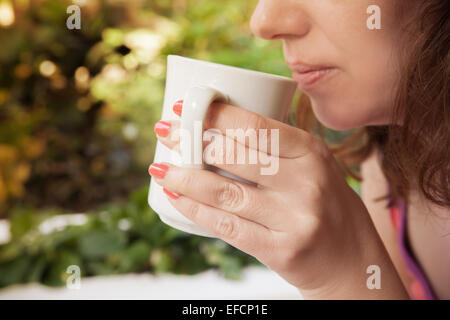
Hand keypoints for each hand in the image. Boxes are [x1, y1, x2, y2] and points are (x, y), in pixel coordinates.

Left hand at [149, 100, 407, 298]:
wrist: (350, 259)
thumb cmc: (323, 204)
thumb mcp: (312, 165)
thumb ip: (276, 147)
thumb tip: (218, 126)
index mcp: (311, 152)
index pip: (255, 125)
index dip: (213, 114)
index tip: (183, 107)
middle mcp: (305, 181)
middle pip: (235, 156)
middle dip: (190, 140)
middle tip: (164, 132)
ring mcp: (294, 217)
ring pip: (224, 192)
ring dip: (184, 178)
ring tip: (160, 169)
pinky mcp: (281, 249)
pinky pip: (228, 225)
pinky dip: (196, 211)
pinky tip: (177, 199)